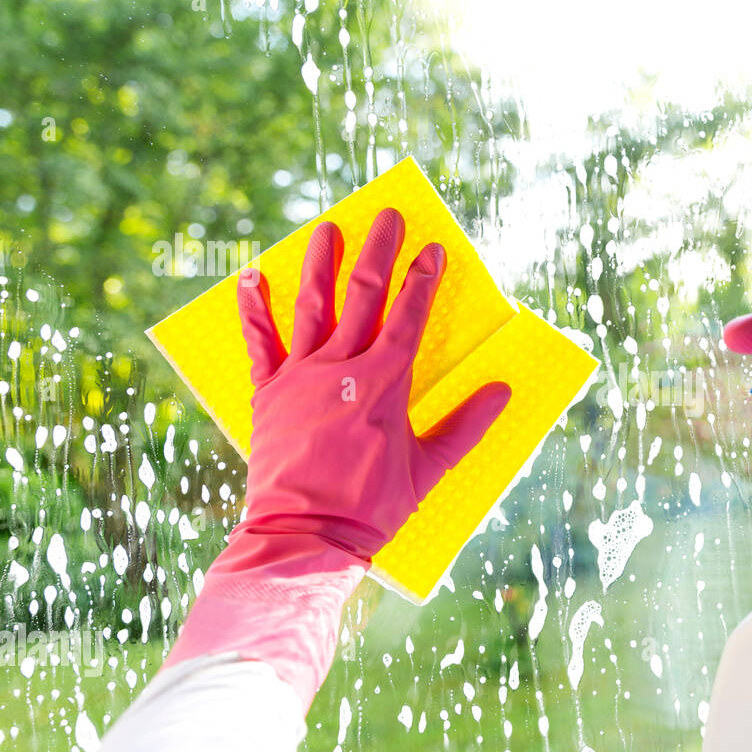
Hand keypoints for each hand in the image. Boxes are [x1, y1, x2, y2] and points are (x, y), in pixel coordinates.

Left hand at [235, 208, 510, 562]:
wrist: (305, 536)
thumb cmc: (373, 507)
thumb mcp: (431, 470)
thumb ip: (467, 426)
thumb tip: (502, 392)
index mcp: (385, 383)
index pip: (409, 315)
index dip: (424, 279)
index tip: (433, 249)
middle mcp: (341, 368)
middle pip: (362, 294)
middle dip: (379, 250)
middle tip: (387, 215)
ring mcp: (300, 377)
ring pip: (311, 306)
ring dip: (320, 262)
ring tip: (327, 228)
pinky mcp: (268, 394)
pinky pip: (258, 343)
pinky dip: (252, 308)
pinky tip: (249, 276)